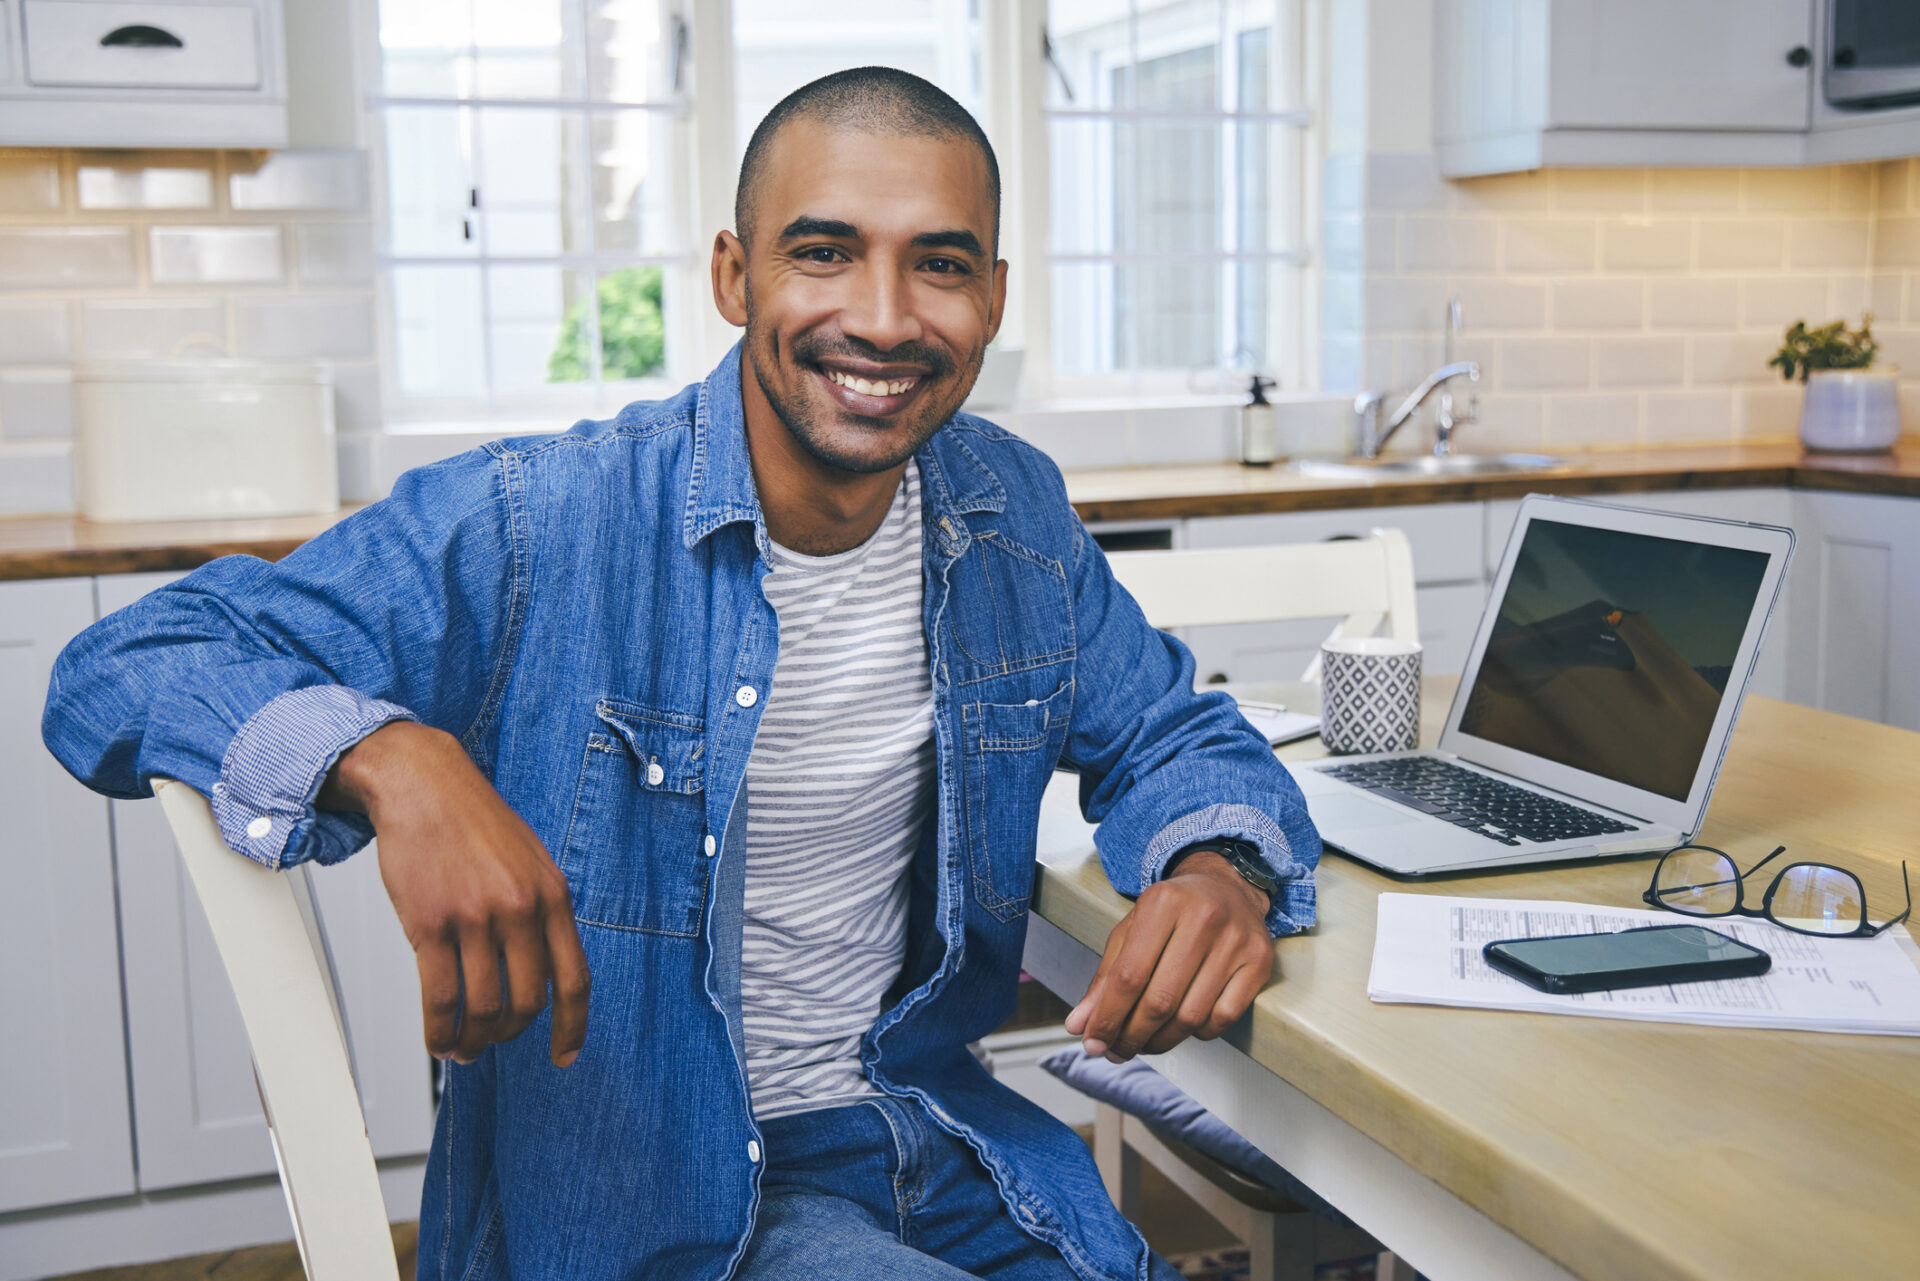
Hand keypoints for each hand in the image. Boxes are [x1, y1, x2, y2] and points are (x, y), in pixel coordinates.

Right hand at [321, 721, 590, 1067]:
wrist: (424, 784)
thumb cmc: (474, 823)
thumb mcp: (531, 862)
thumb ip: (543, 913)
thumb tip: (544, 973)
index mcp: (554, 896)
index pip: (574, 980)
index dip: (572, 1027)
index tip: (564, 1055)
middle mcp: (521, 909)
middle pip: (526, 1005)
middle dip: (508, 1035)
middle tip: (492, 1043)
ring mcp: (476, 918)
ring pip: (482, 1009)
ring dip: (472, 1042)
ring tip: (461, 1047)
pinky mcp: (430, 924)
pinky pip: (440, 999)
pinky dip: (439, 1032)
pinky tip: (438, 1038)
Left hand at [1063, 851, 1273, 1060]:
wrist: (1227, 886)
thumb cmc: (1173, 911)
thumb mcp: (1131, 930)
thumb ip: (1105, 978)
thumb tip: (1080, 1025)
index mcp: (1163, 903)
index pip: (1129, 976)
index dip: (1107, 1017)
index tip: (1093, 1042)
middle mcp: (1203, 918)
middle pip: (1160, 1001)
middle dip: (1131, 1036)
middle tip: (1117, 1050)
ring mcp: (1236, 941)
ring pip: (1191, 1016)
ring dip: (1162, 1041)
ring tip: (1144, 1043)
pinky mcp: (1259, 961)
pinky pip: (1223, 1018)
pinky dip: (1198, 1033)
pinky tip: (1183, 1027)